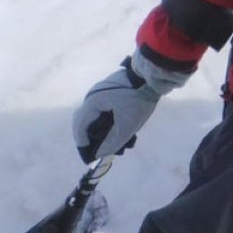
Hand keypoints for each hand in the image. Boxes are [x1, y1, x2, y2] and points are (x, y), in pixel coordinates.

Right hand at [72, 49, 187, 162]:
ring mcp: (101, 91)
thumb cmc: (138, 99)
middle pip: (85, 121)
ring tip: (110, 142)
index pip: (80, 127)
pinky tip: (116, 128)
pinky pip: (102, 108)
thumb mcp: (127, 125)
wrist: (152, 75)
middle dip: (90, 137)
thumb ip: (112, 142)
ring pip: (94, 114)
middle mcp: (93, 95)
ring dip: (99, 129)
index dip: (82, 144)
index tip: (89, 158)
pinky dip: (105, 120)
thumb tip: (99, 154)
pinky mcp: (111, 89)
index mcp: (93, 102)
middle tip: (99, 151)